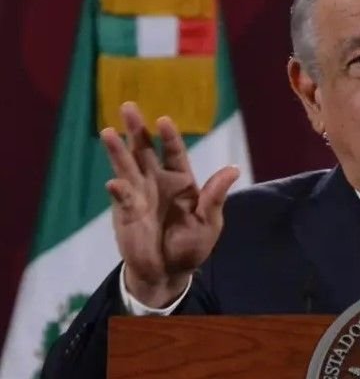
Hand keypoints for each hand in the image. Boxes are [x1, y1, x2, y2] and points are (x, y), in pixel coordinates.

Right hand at [101, 102, 239, 306]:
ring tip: (107, 132)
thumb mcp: (210, 222)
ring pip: (127, 167)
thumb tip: (234, 169)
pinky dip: (119, 190)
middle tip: (128, 106)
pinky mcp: (125, 212)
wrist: (169, 272)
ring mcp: (139, 195)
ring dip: (117, 151)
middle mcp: (157, 182)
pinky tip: (115, 183)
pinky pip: (122, 198)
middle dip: (137, 130)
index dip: (170, 137)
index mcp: (182, 181)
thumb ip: (216, 196)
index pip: (175, 152)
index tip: (164, 120)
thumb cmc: (192, 245)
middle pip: (145, 151)